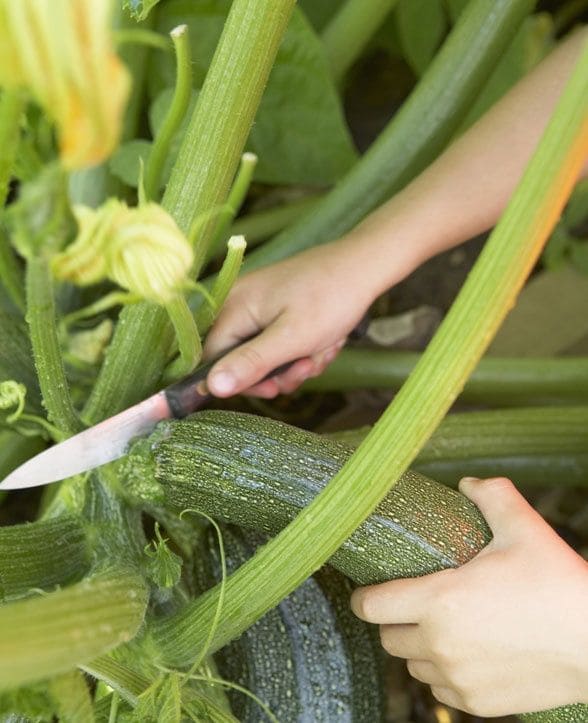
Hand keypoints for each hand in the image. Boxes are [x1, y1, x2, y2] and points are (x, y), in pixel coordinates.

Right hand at [204, 241, 374, 397]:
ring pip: (267, 355)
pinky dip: (304, 348)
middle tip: (307, 367)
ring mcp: (260, 304)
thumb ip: (250, 364)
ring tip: (322, 350)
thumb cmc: (329, 299)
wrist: (365, 266)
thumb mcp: (290, 339)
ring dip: (297, 362)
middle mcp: (240, 303)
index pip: (214, 359)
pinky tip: (325, 341)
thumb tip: (212, 387)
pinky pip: (282, 342)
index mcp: (234, 306)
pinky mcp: (279, 307)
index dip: (242, 380)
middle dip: (278, 371)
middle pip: (242, 359)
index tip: (274, 388)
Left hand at [351, 476, 587, 716]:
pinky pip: (441, 690)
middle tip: (413, 602)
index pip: (371, 606)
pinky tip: (463, 653)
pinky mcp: (478, 703)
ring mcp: (458, 678)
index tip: (370, 589)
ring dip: (417, 646)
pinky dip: (443, 673)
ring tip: (440, 626)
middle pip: (387, 636)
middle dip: (393, 619)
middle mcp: (440, 644)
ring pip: (413, 665)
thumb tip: (467, 483)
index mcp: (440, 600)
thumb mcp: (524, 528)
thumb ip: (491, 496)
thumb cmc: (558, 585)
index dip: (364, 596)